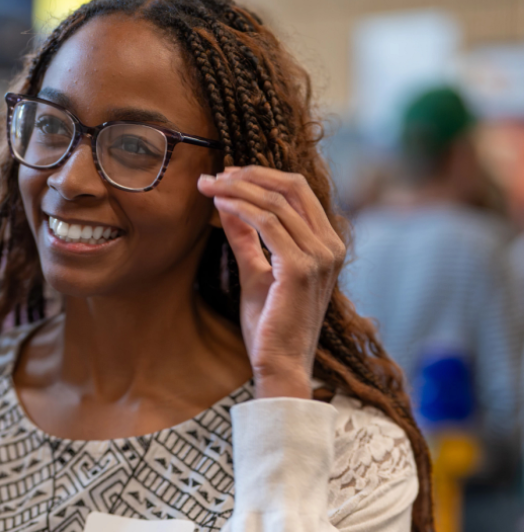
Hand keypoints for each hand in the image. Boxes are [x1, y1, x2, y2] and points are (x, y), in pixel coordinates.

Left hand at [197, 166, 345, 398]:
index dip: (261, 176)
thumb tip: (230, 203)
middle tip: (215, 175)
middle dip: (250, 174)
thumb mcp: (256, 271)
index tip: (226, 175)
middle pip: (292, 186)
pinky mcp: (301, 268)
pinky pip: (268, 223)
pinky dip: (240, 207)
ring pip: (277, 202)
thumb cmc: (270, 324)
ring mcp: (320, 256)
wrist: (280, 364)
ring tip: (209, 186)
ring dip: (238, 188)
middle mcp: (330, 246)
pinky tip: (219, 204)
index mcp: (326, 244)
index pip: (298, 191)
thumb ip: (246, 236)